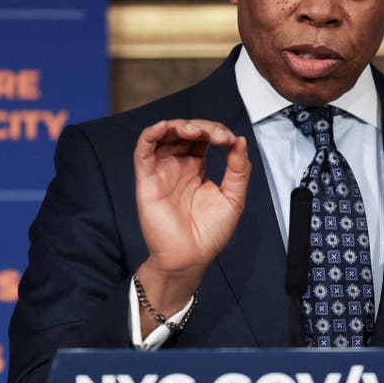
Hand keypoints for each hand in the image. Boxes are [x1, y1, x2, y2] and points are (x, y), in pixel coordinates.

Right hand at [133, 119, 249, 323]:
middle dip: (203, 127)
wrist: (190, 257)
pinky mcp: (147, 179)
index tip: (230, 141)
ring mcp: (161, 171)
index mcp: (196, 168)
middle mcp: (177, 165)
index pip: (204, 137)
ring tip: (196, 131)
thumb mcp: (233, 198)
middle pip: (185, 131)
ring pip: (164, 135)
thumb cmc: (210, 233)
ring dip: (179, 125)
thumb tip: (240, 141)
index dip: (217, 131)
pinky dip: (152, 133)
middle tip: (218, 137)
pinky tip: (166, 127)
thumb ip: (238, 169)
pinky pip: (143, 150)